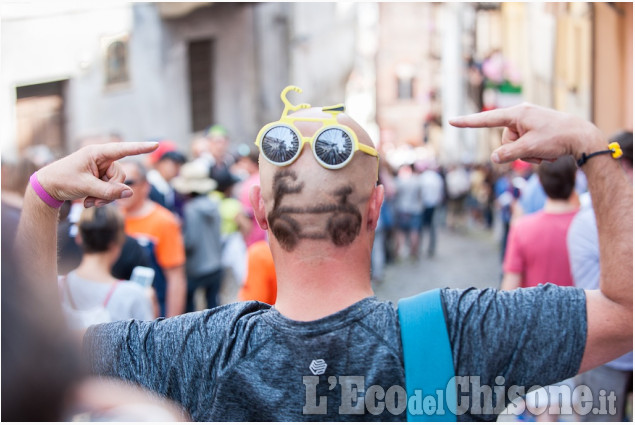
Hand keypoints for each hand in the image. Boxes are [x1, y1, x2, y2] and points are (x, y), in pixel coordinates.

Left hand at [36, 142, 157, 207]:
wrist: (47, 187)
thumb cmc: (62, 180)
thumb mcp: (85, 187)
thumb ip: (108, 191)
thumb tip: (129, 193)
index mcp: (97, 153)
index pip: (123, 149)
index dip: (140, 147)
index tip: (155, 145)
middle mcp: (102, 159)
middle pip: (120, 176)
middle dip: (110, 191)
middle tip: (94, 202)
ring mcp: (102, 168)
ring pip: (117, 185)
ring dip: (105, 197)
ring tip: (88, 202)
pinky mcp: (100, 177)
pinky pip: (111, 189)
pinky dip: (101, 198)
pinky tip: (88, 201)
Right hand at [449, 103, 604, 163]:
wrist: (583, 137)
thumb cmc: (557, 139)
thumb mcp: (530, 148)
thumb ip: (508, 154)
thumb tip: (494, 158)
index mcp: (517, 114)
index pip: (486, 119)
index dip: (468, 122)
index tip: (451, 121)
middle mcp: (522, 114)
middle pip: (505, 139)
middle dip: (517, 151)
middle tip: (537, 152)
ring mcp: (529, 121)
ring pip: (515, 145)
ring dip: (528, 153)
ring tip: (545, 152)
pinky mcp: (536, 128)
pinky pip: (525, 144)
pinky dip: (534, 151)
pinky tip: (549, 151)